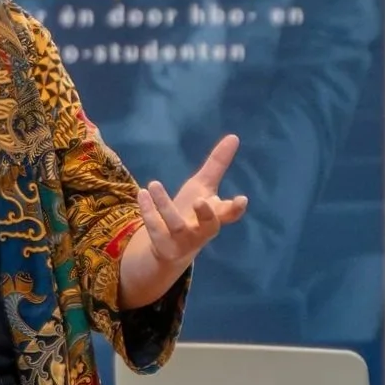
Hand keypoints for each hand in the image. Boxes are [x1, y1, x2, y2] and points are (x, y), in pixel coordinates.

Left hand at [118, 135, 248, 307]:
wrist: (171, 246)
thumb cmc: (192, 212)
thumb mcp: (204, 187)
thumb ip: (217, 165)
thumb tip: (233, 137)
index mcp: (215, 216)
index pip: (230, 214)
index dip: (236, 208)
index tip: (241, 199)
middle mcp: (202, 231)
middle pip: (209, 227)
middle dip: (206, 214)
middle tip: (200, 201)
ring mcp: (183, 241)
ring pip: (176, 225)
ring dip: (164, 205)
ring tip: (154, 184)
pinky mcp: (164, 247)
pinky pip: (155, 230)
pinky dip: (148, 212)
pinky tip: (142, 193)